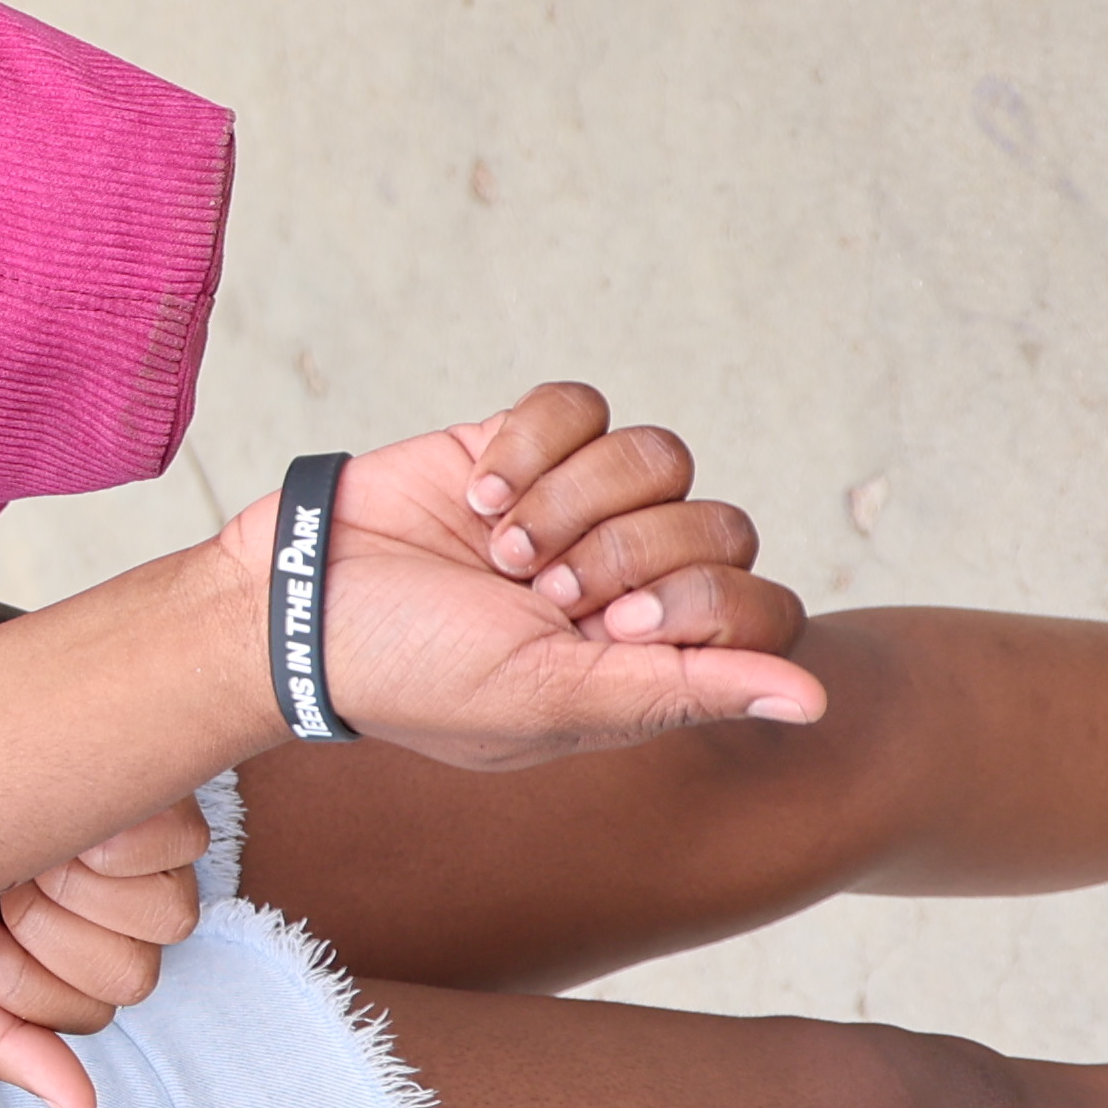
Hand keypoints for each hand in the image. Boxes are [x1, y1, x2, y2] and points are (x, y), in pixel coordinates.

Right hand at [0, 790, 215, 1107]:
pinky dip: (120, 839)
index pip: (92, 1011)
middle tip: (0, 888)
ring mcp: (140, 847)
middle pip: (134, 975)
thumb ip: (5, 1042)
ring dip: (82, 888)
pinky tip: (67, 821)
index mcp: (60, 948)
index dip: (24, 981)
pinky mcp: (153, 787)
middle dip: (50, 938)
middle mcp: (109, 904)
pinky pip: (180, 842)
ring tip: (31, 850)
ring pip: (167, 918)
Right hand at [231, 383, 820, 770]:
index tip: (612, 628)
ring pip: (659, 454)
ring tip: (499, 542)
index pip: (758, 604)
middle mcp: (627, 576)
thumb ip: (684, 690)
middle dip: (622, 552)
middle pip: (720, 522)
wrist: (290, 603)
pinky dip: (532, 443)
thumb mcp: (548, 698)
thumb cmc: (412, 674)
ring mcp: (577, 504)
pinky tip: (480, 490)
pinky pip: (582, 405)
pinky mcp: (523, 443)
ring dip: (571, 496)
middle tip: (538, 588)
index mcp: (649, 657)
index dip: (701, 603)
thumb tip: (817, 701)